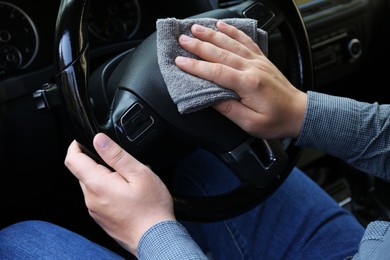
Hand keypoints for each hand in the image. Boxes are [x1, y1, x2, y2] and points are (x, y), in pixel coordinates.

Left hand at [64, 133, 174, 255]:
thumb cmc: (151, 208)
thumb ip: (116, 155)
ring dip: (104, 176)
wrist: (156, 238)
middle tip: (120, 163)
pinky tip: (127, 194)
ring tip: (128, 180)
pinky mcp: (101, 217)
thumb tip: (99, 139)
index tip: (82, 139)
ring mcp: (95, 210)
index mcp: (97, 184)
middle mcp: (91, 198)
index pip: (73, 159)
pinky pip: (99, 197)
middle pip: (82, 172)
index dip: (75, 145)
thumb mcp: (138, 173)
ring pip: (92, 184)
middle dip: (96, 162)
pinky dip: (108, 190)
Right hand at [175, 20, 306, 138]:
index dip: (195, 66)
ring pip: (231, 43)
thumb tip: (209, 98)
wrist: (299, 113)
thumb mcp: (249, 122)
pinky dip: (233, 31)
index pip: (216, 72)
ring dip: (212, 34)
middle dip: (199, 45)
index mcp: (248, 84)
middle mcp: (252, 68)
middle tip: (182, 39)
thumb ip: (228, 109)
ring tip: (196, 28)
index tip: (179, 61)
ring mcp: (258, 61)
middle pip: (220, 52)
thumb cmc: (276, 120)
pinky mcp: (262, 59)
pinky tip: (223, 25)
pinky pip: (246, 40)